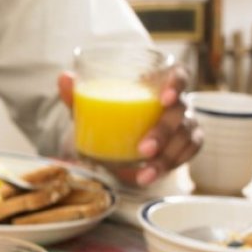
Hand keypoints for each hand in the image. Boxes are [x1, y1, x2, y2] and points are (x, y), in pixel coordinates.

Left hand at [59, 68, 203, 186]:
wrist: (116, 145)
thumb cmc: (109, 117)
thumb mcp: (91, 108)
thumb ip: (78, 94)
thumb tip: (64, 77)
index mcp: (157, 84)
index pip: (178, 74)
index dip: (177, 83)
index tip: (165, 99)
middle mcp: (175, 103)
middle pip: (180, 111)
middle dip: (164, 131)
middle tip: (144, 149)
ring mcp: (184, 124)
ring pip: (187, 136)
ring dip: (167, 156)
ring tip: (145, 174)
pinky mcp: (185, 145)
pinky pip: (188, 153)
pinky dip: (171, 166)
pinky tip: (149, 176)